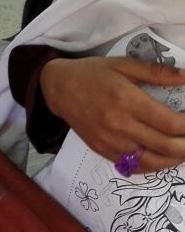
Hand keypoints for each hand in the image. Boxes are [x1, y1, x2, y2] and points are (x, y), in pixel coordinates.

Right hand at [40, 57, 184, 171]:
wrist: (58, 88)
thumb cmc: (92, 73)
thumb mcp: (124, 64)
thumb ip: (157, 72)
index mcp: (126, 100)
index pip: (169, 123)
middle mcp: (118, 124)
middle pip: (164, 145)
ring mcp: (109, 141)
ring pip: (151, 161)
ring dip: (173, 160)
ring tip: (182, 152)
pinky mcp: (101, 149)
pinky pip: (132, 167)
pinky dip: (152, 166)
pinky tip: (161, 158)